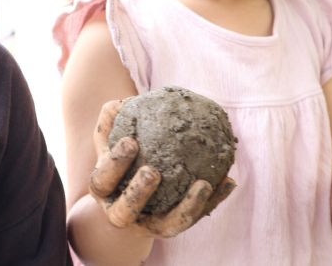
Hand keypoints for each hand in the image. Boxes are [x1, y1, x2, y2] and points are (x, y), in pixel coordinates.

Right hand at [87, 99, 235, 238]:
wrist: (130, 206)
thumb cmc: (121, 163)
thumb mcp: (109, 143)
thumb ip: (111, 122)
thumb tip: (123, 102)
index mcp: (103, 190)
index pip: (102, 179)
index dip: (115, 163)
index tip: (131, 141)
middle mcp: (121, 213)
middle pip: (126, 209)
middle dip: (138, 192)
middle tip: (153, 172)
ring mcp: (147, 226)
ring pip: (167, 224)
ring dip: (186, 206)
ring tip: (203, 184)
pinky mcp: (171, 230)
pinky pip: (194, 218)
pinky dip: (212, 201)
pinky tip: (228, 181)